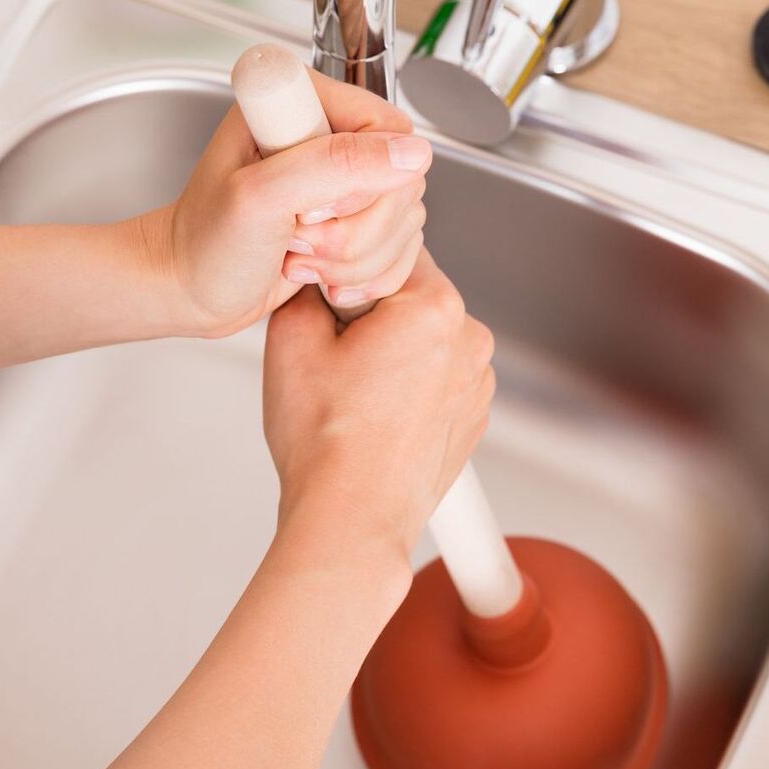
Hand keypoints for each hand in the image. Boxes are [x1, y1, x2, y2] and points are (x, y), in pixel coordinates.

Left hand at [142, 70, 431, 338]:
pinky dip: (365, 275)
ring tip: (297, 257)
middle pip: (402, 182)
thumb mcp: (261, 197)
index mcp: (304, 103)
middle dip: (355, 232)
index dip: (363, 182)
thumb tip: (410, 154)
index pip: (389, 131)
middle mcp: (329, 134)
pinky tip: (318, 275)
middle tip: (296, 239)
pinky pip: (399, 247)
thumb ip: (333, 165)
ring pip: (404, 221)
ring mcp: (345, 181)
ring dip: (354, 259)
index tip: (312, 209)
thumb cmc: (205, 244)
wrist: (190, 290)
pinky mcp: (354, 220)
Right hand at [262, 250, 493, 566]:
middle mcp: (470, 339)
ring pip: (424, 338)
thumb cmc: (327, 445)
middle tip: (332, 355)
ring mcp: (477, 382)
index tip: (326, 302)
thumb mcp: (291, 339)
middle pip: (411, 294)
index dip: (346, 271)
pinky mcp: (471, 416)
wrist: (350, 520)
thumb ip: (306, 284)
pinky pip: (436, 378)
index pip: (389, 248)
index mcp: (435, 307)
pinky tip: (373, 416)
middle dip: (370, 312)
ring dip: (391, 350)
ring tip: (352, 394)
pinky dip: (408, 387)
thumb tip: (315, 270)